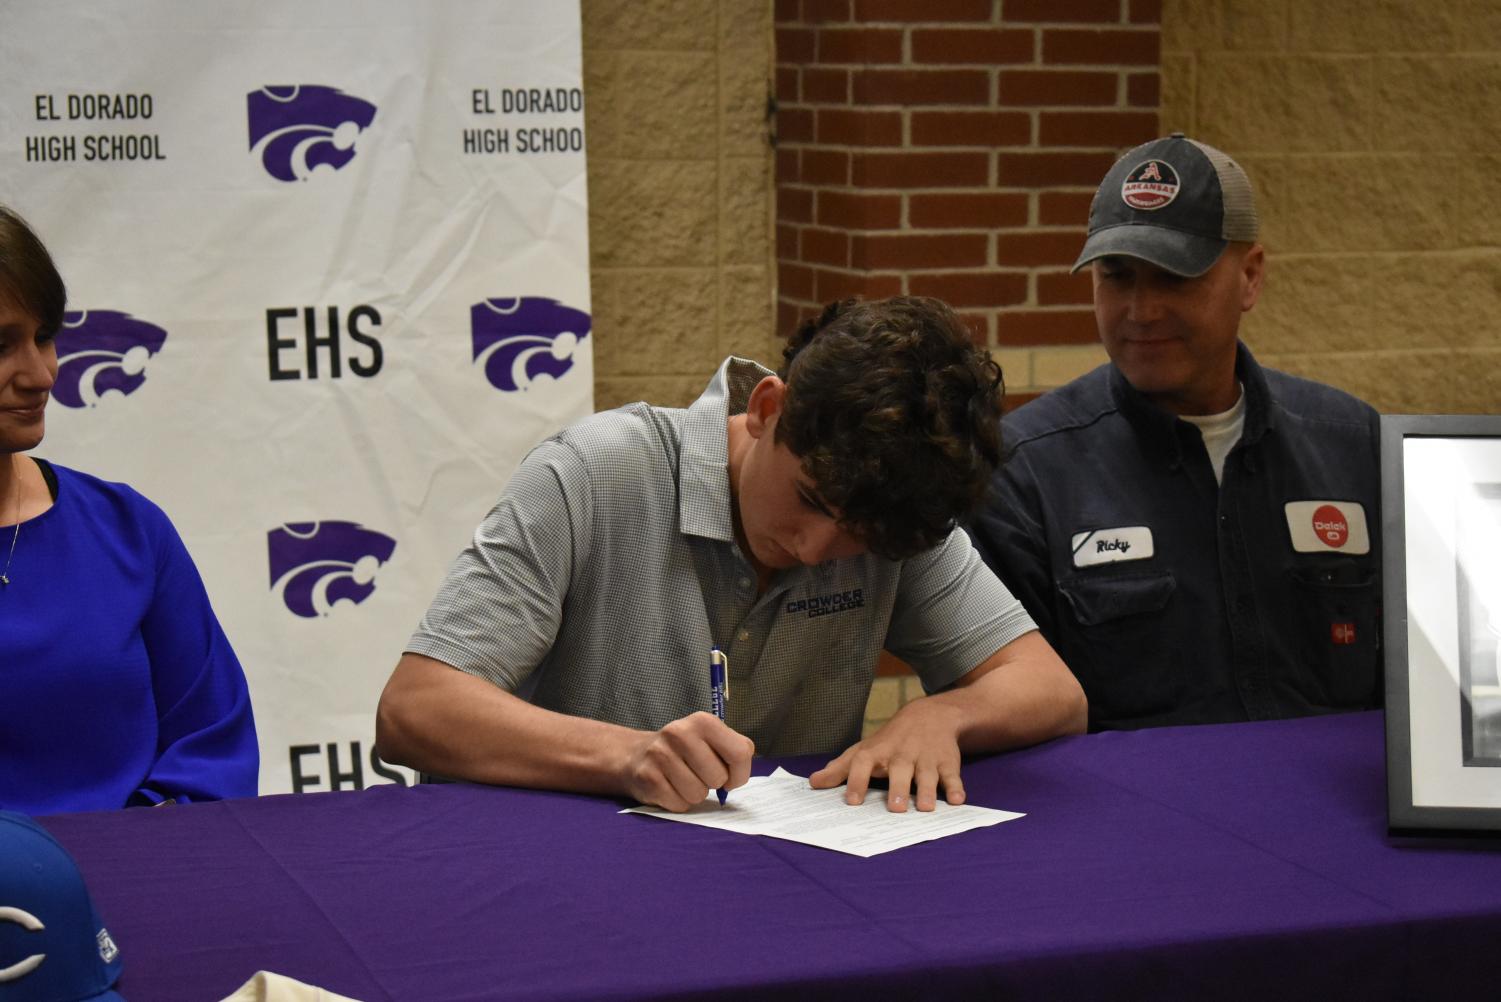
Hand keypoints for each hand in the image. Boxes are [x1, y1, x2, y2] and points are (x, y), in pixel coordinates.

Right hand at [621, 711, 754, 811]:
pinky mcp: (648, 777)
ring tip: (682, 780)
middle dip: (713, 784)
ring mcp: (661, 754)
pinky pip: (679, 804)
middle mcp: (680, 733)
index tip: (730, 777)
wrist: (637, 755)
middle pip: (718, 778)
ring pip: (698, 794)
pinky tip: (669, 787)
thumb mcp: (711, 740)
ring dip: (694, 794)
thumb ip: (733, 753)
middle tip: (699, 774)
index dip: (740, 774)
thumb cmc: (685, 751)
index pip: (740, 753)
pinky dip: (678, 802)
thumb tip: (735, 780)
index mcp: (703, 721)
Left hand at [809, 698, 964, 812]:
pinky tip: (957, 800)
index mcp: (878, 751)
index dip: (856, 780)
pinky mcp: (948, 762)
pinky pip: (953, 774)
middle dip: (898, 788)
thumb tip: (813, 783)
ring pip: (927, 774)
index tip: (851, 801)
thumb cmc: (891, 740)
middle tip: (895, 809)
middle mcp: (902, 753)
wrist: (931, 715)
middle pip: (900, 769)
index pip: (863, 762)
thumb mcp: (865, 749)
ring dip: (927, 790)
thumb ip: (841, 768)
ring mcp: (926, 757)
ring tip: (925, 808)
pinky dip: (956, 787)